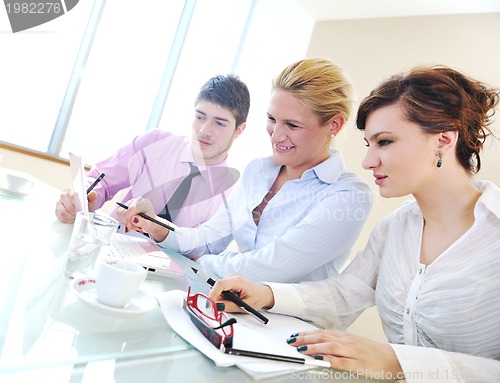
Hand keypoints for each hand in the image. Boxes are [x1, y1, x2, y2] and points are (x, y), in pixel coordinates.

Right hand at [55, 189, 97, 222]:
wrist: (81, 204)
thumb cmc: (85, 201)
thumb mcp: (91, 199)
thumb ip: (92, 196)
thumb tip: (93, 193)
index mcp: (72, 191)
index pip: (72, 197)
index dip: (78, 205)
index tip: (82, 209)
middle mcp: (63, 196)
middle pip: (68, 207)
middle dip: (76, 213)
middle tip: (80, 214)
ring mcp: (59, 203)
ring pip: (63, 213)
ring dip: (71, 217)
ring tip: (76, 216)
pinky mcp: (57, 210)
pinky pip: (60, 217)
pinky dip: (67, 220)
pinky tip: (72, 218)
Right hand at [116, 197, 169, 241]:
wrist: (150, 222)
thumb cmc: (150, 223)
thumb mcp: (149, 225)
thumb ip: (142, 222)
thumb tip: (133, 219)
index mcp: (143, 203)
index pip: (131, 208)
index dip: (128, 219)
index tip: (128, 228)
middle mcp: (136, 201)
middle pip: (125, 211)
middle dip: (128, 222)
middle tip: (136, 228)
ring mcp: (130, 202)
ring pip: (121, 212)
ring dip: (126, 222)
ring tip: (135, 225)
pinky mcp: (125, 206)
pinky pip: (119, 214)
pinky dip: (124, 220)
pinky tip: (131, 222)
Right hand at [208, 275, 274, 312]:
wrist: (262, 294)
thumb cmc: (257, 298)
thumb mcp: (245, 306)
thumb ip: (229, 306)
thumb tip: (216, 307)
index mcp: (238, 281)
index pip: (220, 284)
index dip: (212, 294)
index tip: (209, 305)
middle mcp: (232, 278)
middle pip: (217, 289)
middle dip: (218, 300)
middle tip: (229, 307)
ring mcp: (229, 279)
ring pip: (218, 291)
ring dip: (222, 300)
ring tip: (234, 303)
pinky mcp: (228, 283)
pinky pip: (220, 292)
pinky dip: (224, 298)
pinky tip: (233, 300)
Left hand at [288, 330, 403, 380]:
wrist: (394, 359)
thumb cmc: (373, 352)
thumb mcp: (354, 343)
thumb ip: (339, 342)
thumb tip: (322, 342)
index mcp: (346, 336)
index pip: (322, 332)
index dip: (307, 333)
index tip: (295, 335)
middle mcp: (348, 341)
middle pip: (323, 337)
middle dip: (306, 338)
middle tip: (292, 341)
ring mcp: (354, 352)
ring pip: (331, 346)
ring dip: (314, 347)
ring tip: (301, 349)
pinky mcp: (359, 364)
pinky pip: (342, 362)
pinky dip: (330, 360)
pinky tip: (320, 360)